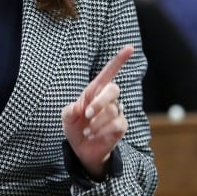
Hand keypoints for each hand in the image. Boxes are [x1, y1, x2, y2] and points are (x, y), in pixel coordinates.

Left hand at [61, 45, 132, 178]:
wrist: (81, 148)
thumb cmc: (75, 127)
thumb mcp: (66, 118)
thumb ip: (69, 111)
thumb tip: (79, 108)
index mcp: (94, 91)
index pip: (109, 72)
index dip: (119, 60)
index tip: (130, 47)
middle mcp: (108, 99)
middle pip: (114, 89)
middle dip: (99, 101)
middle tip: (86, 114)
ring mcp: (116, 112)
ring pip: (112, 110)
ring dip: (96, 122)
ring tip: (86, 131)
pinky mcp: (121, 126)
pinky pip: (116, 125)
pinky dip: (101, 131)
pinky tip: (92, 136)